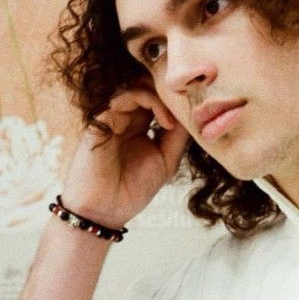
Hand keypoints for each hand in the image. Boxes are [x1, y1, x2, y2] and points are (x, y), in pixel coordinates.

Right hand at [62, 85, 188, 227]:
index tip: (198, 110)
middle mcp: (125, 117)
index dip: (176, 98)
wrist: (103, 213)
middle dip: (170, 91)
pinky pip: (123, 97)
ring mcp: (112, 117)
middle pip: (148, 86)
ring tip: (175, 120)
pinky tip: (165, 123)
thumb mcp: (166, 161)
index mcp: (138, 124)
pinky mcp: (101, 121)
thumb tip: (191, 113)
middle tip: (189, 103)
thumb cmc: (132, 189)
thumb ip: (177, 136)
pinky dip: (147, 101)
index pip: (157, 98)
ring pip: (137, 87)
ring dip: (162, 97)